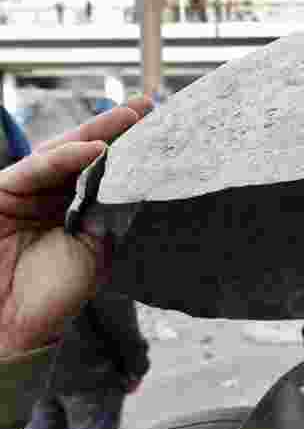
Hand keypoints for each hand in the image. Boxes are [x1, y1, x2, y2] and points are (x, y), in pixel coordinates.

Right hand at [0, 98, 149, 354]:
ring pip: (65, 151)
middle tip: (149, 104)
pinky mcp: (3, 190)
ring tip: (131, 117)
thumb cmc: (55, 292)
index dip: (131, 146)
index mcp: (79, 205)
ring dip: (98, 131)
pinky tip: (96, 149)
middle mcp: (53, 192)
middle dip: (118, 126)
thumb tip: (146, 179)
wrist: (14, 324)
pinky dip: (67, 157)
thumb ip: (115, 211)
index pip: (107, 168)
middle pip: (88, 151)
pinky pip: (39, 168)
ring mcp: (27, 189)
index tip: (163, 125)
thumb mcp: (99, 246)